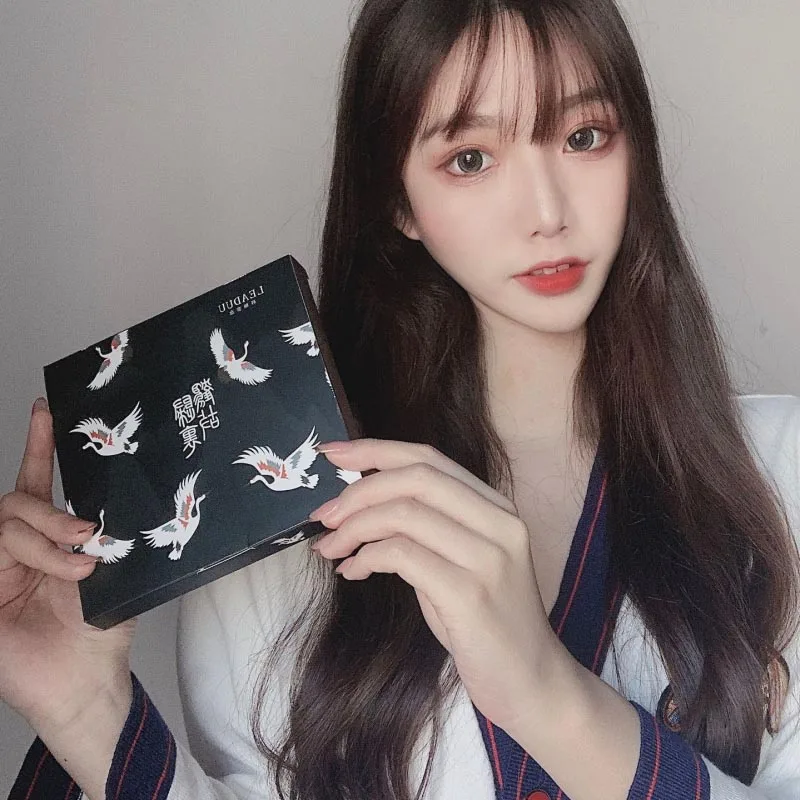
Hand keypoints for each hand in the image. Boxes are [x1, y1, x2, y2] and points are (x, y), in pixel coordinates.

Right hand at [0, 398, 134, 732]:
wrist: (87, 679)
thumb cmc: (101, 630)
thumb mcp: (115, 573)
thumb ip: (111, 537)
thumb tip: (118, 506)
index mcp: (51, 539)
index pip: (37, 484)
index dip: (39, 446)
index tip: (45, 410)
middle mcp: (19, 549)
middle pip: (16, 501)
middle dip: (50, 512)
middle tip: (86, 535)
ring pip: (6, 527)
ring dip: (46, 544)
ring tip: (79, 568)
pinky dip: (25, 561)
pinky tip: (33, 579)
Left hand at [309, 437, 563, 733]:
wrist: (532, 682)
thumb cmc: (487, 623)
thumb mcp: (460, 562)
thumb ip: (425, 528)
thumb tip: (360, 504)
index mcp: (496, 508)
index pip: (429, 459)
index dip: (375, 450)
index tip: (332, 455)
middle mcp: (499, 523)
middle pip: (415, 477)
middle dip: (358, 490)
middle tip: (324, 516)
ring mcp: (488, 557)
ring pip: (404, 513)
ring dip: (353, 527)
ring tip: (330, 548)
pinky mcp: (470, 593)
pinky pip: (402, 555)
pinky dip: (365, 557)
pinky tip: (352, 571)